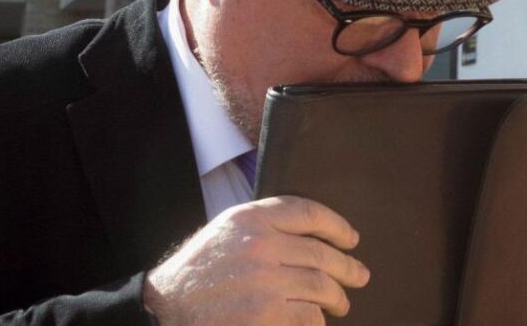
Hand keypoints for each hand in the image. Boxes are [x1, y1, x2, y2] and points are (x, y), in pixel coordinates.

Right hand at [143, 195, 370, 325]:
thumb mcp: (226, 232)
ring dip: (337, 298)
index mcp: (250, 218)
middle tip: (359, 276)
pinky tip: (317, 321)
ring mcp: (264, 280)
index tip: (351, 239)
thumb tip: (310, 238)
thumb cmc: (197, 273)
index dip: (336, 226)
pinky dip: (317, 320)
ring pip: (320, 286)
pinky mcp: (266, 313)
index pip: (307, 213)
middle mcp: (260, 244)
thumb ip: (262, 226)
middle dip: (346, 268)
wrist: (166, 308)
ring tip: (342, 304)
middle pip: (320, 254)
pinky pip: (309, 316)